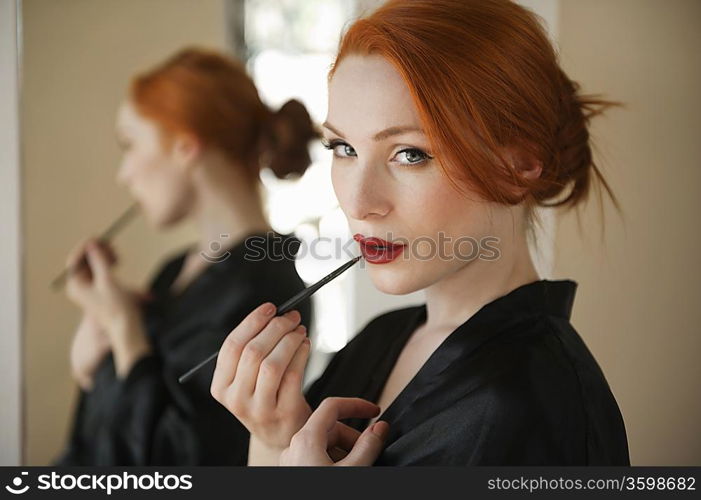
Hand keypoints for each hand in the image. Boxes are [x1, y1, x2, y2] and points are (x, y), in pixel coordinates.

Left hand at [65, 238, 150, 376]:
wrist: (126, 326)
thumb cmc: (116, 307)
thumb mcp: (107, 280)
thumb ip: (98, 261)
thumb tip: (91, 244)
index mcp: (75, 285)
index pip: (75, 260)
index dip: (85, 247)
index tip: (97, 238)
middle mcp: (80, 287)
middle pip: (84, 262)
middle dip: (96, 251)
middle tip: (109, 245)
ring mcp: (89, 288)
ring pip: (93, 265)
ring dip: (103, 256)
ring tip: (115, 253)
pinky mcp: (100, 289)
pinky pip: (100, 271)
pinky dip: (107, 264)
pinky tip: (117, 261)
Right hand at [210, 302, 311, 452]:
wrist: (280, 435)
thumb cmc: (265, 397)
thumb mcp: (246, 380)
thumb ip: (251, 351)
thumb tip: (272, 314)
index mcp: (220, 387)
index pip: (232, 346)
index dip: (252, 322)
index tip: (269, 307)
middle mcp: (236, 400)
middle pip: (253, 352)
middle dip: (275, 327)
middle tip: (291, 316)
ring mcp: (259, 409)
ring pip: (273, 363)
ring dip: (289, 339)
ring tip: (299, 330)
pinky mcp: (283, 412)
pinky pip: (293, 375)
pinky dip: (301, 353)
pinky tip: (305, 344)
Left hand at [279, 397, 388, 465]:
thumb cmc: (321, 496)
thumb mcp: (352, 470)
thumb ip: (368, 447)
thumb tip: (380, 428)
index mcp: (306, 440)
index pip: (333, 405)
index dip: (357, 405)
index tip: (374, 411)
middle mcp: (293, 448)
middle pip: (330, 428)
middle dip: (354, 437)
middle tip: (371, 449)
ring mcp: (291, 463)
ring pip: (323, 446)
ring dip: (344, 451)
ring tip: (360, 464)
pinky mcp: (293, 474)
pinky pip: (315, 460)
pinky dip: (333, 462)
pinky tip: (345, 472)